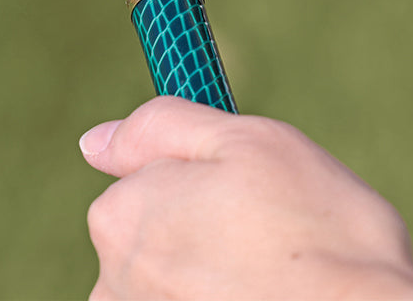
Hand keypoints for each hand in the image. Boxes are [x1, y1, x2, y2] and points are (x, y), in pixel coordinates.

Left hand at [81, 97, 412, 299]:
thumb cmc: (316, 231)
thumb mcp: (246, 141)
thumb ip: (160, 129)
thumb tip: (95, 140)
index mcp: (122, 217)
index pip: (137, 185)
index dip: (196, 183)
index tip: (243, 195)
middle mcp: (114, 287)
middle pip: (152, 243)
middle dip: (199, 237)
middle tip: (265, 241)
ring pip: (171, 289)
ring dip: (210, 282)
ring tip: (270, 282)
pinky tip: (263, 300)